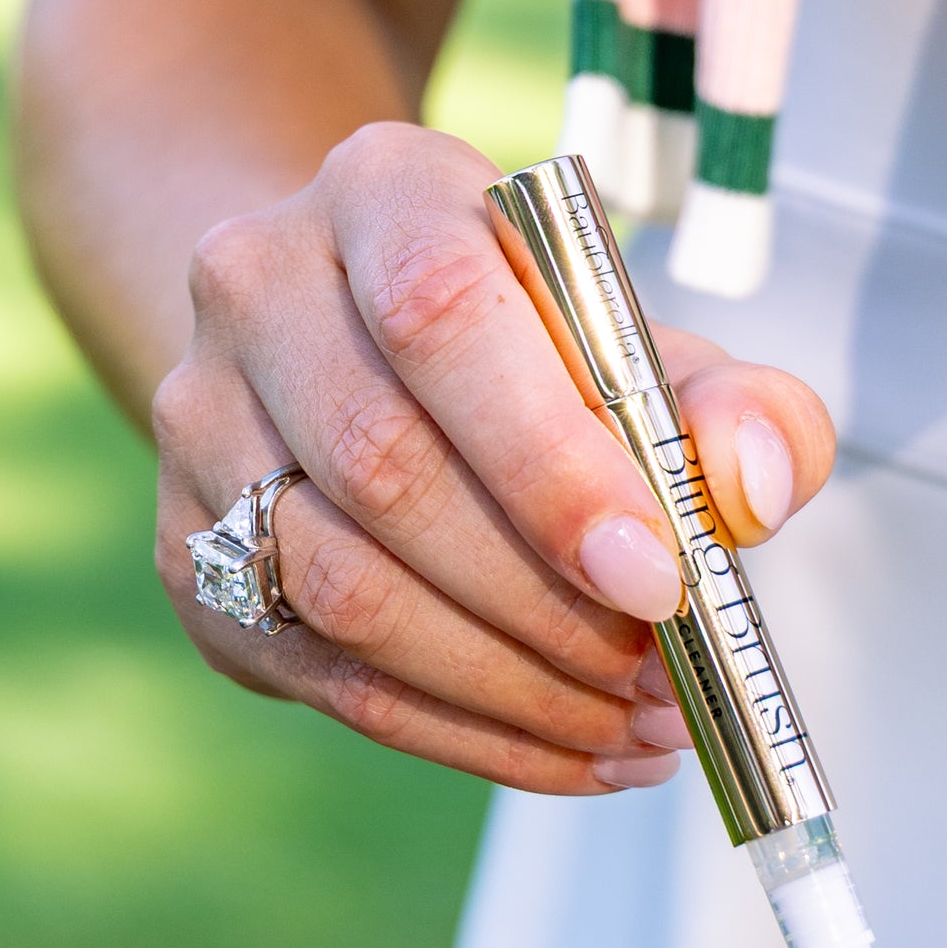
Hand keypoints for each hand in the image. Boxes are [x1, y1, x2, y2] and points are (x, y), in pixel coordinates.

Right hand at [151, 123, 835, 791]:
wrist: (355, 343)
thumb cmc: (532, 349)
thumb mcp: (650, 347)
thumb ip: (737, 408)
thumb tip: (755, 487)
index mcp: (381, 192)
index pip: (441, 315)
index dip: (552, 462)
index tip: (658, 574)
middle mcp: (256, 289)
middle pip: (384, 467)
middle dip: (545, 603)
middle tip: (663, 675)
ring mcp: (199, 425)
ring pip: (341, 588)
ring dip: (510, 686)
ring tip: (635, 726)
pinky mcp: (191, 556)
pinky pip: (328, 678)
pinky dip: (468, 737)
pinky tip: (576, 755)